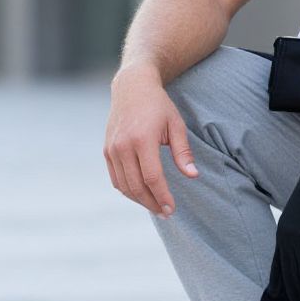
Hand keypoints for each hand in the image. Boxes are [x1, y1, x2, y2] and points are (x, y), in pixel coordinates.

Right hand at [104, 63, 197, 217]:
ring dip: (139, 200)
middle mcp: (123, 146)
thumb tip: (193, 176)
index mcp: (142, 139)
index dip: (162, 196)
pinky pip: (116, 178)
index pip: (152, 177)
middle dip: (152, 203)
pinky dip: (128, 190)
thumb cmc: (159, 106)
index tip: (172, 209)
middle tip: (166, 212)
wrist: (132, 88)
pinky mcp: (107, 151)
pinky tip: (141, 194)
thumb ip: (183, 152)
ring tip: (156, 206)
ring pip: (124, 186)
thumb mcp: (176, 125)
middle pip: (136, 186)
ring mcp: (112, 149)